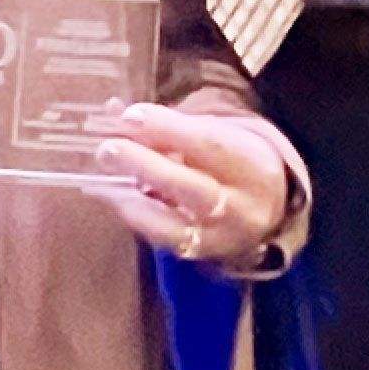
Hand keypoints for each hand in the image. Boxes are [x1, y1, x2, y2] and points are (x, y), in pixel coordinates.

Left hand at [86, 102, 289, 268]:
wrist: (267, 209)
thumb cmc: (234, 159)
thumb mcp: (216, 133)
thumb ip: (170, 125)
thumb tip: (116, 112)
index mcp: (254, 164)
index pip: (210, 144)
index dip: (168, 129)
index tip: (131, 116)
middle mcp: (244, 208)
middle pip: (194, 189)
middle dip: (147, 167)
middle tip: (108, 150)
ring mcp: (223, 240)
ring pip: (175, 226)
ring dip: (134, 202)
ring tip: (101, 182)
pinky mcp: (202, 258)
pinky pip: (165, 241)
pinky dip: (139, 219)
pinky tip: (116, 199)